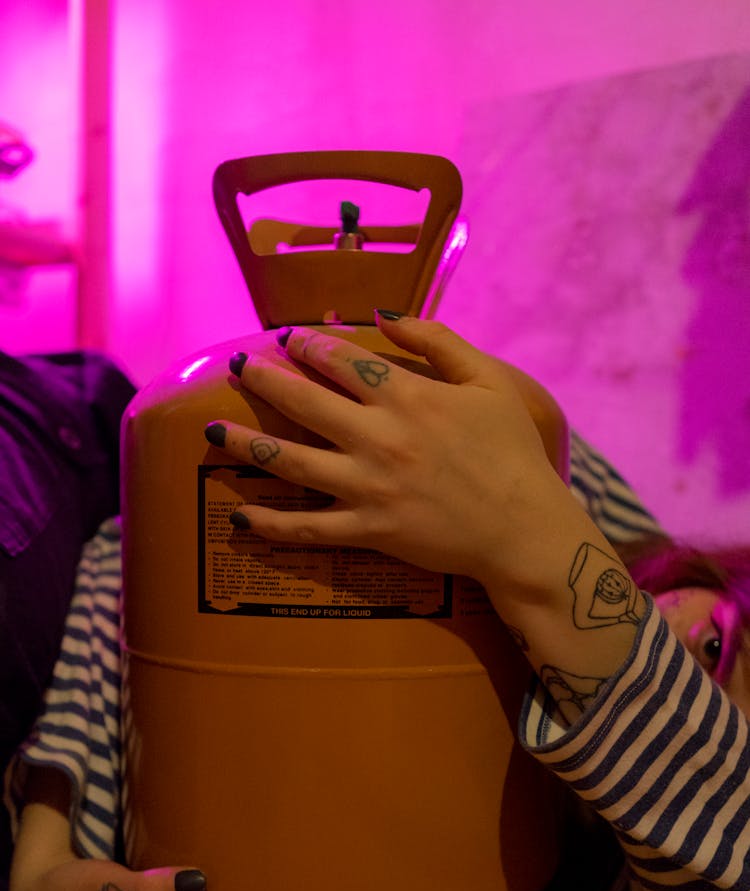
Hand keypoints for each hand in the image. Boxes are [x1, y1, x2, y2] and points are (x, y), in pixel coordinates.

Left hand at [207, 314, 563, 592]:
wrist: (524, 530)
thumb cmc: (513, 454)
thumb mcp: (489, 381)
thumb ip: (438, 341)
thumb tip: (386, 313)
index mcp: (408, 397)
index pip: (343, 361)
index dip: (308, 346)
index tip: (287, 338)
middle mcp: (378, 437)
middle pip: (304, 402)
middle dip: (265, 379)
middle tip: (238, 366)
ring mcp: (368, 487)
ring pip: (290, 461)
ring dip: (245, 443)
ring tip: (210, 430)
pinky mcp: (368, 530)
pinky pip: (308, 528)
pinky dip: (271, 524)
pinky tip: (240, 515)